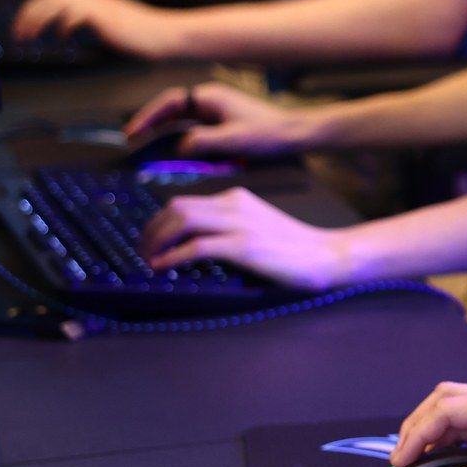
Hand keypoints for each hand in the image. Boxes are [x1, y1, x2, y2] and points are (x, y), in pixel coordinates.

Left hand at [10, 0, 185, 57]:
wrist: (165, 34)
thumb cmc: (138, 36)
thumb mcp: (106, 27)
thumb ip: (86, 26)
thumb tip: (65, 34)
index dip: (31, 10)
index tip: (22, 29)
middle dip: (27, 16)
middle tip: (18, 36)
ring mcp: (97, 4)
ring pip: (56, 3)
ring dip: (36, 21)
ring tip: (28, 38)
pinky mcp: (104, 16)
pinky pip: (74, 15)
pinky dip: (62, 26)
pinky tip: (61, 39)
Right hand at [122, 81, 308, 158]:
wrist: (295, 134)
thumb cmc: (268, 134)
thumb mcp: (233, 140)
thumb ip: (203, 142)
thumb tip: (179, 147)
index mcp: (211, 98)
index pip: (170, 102)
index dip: (148, 116)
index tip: (133, 132)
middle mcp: (212, 100)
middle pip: (172, 108)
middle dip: (151, 122)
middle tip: (132, 139)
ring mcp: (218, 110)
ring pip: (182, 118)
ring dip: (165, 130)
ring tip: (147, 145)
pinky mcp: (224, 121)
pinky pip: (194, 126)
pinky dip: (180, 136)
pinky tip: (175, 151)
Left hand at [137, 187, 360, 288]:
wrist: (326, 255)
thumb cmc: (293, 248)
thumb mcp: (257, 228)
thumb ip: (228, 229)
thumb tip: (193, 246)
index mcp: (236, 199)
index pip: (185, 202)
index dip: (159, 221)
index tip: (149, 240)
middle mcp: (234, 205)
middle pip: (176, 208)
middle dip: (151, 230)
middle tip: (141, 252)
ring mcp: (239, 224)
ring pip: (181, 221)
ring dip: (157, 241)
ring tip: (148, 260)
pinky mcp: (244, 246)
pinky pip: (197, 246)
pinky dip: (174, 257)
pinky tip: (164, 268)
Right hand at [391, 382, 466, 466]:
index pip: (448, 410)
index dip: (417, 435)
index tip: (400, 463)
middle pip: (449, 401)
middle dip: (419, 426)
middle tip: (402, 460)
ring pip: (461, 414)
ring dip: (435, 434)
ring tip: (416, 463)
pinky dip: (454, 444)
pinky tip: (446, 464)